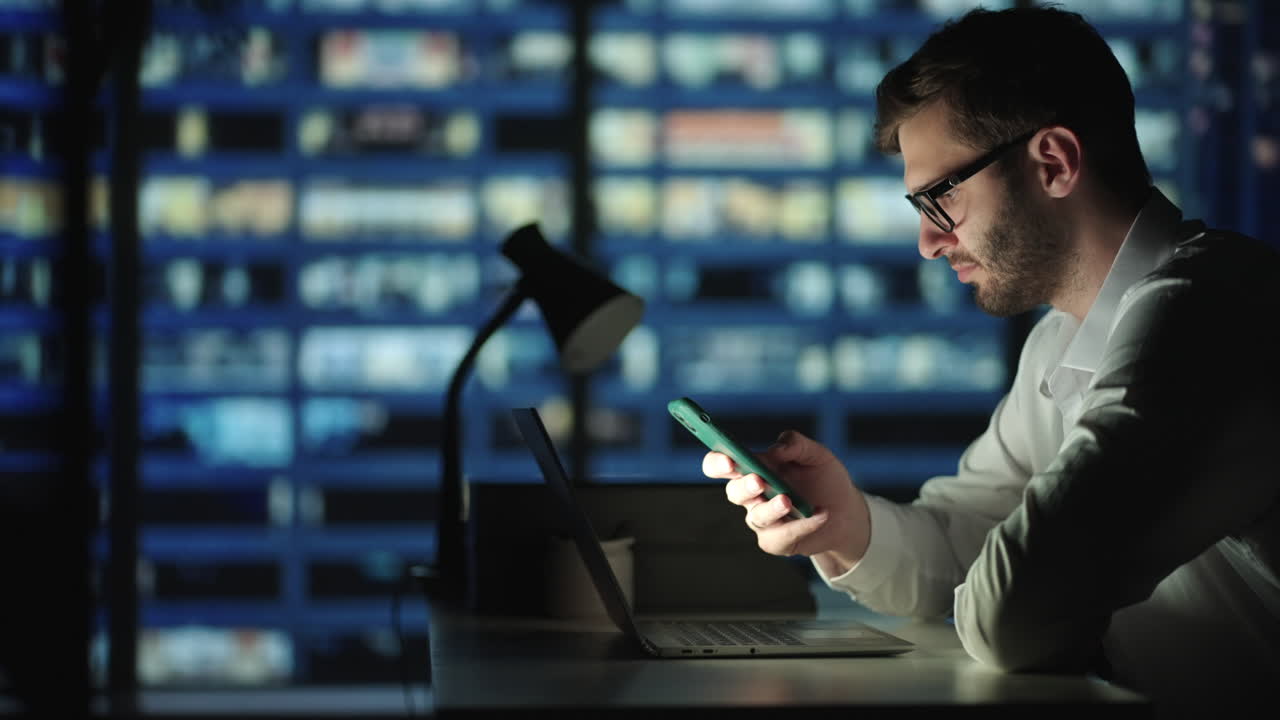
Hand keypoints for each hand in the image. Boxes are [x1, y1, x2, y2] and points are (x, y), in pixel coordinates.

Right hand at [703, 430, 870, 573]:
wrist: (846, 511)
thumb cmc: (824, 479)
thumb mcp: (816, 454)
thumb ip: (795, 444)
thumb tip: (774, 449)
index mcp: (753, 468)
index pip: (720, 464)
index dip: (718, 463)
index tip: (729, 460)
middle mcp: (752, 495)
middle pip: (733, 492)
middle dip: (744, 487)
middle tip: (759, 481)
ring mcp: (762, 520)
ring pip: (756, 517)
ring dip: (772, 508)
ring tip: (789, 501)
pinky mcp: (776, 541)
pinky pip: (780, 536)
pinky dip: (802, 526)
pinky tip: (820, 515)